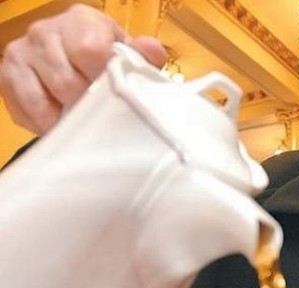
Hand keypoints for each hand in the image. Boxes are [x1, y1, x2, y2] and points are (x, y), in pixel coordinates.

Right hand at [0, 4, 165, 134]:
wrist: (76, 61)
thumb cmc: (106, 59)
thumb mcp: (128, 54)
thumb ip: (142, 54)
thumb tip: (151, 52)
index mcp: (81, 20)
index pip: (89, 50)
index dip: (102, 78)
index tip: (112, 94)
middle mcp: (45, 31)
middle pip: (66, 80)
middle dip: (86, 103)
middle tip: (98, 112)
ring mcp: (21, 53)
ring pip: (43, 98)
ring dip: (65, 116)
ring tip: (80, 118)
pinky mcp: (6, 77)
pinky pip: (25, 110)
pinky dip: (45, 123)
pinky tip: (60, 121)